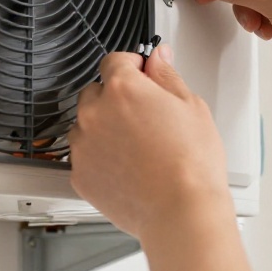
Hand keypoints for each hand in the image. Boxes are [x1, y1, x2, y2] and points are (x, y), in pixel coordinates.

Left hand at [68, 46, 232, 238]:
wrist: (181, 212)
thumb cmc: (191, 165)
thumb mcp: (191, 106)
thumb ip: (167, 76)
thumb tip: (158, 59)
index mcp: (123, 88)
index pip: (114, 60)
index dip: (132, 66)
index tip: (141, 75)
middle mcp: (95, 113)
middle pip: (96, 92)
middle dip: (116, 98)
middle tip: (144, 117)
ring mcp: (83, 145)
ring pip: (86, 125)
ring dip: (104, 128)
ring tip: (136, 147)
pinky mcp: (80, 174)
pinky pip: (85, 156)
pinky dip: (99, 158)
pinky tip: (127, 167)